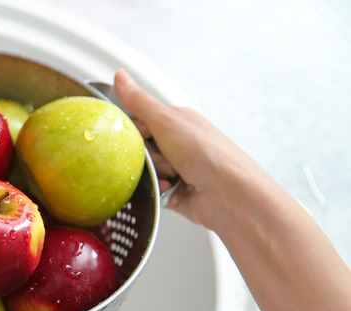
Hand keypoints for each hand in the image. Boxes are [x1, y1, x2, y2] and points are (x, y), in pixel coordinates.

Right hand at [113, 69, 268, 232]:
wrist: (229, 194)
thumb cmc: (208, 153)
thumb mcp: (167, 120)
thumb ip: (139, 101)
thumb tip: (121, 76)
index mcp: (176, 122)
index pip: (138, 122)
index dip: (131, 131)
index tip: (134, 137)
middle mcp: (176, 144)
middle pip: (138, 149)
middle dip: (144, 157)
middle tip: (159, 156)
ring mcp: (176, 168)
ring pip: (143, 171)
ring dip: (151, 175)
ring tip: (170, 175)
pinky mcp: (174, 191)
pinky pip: (151, 191)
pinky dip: (157, 191)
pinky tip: (169, 189)